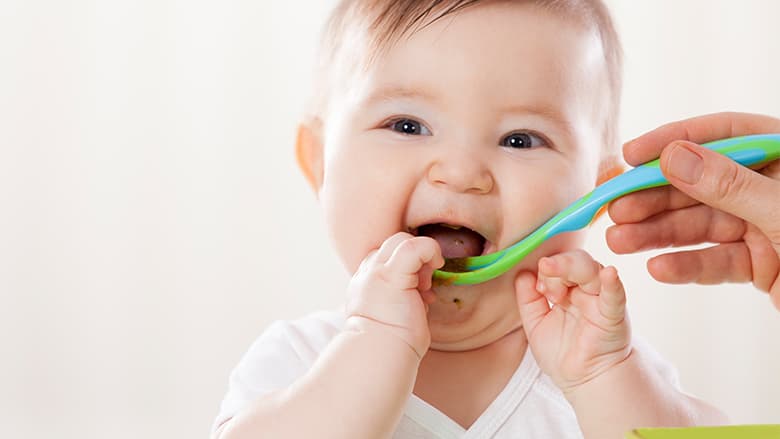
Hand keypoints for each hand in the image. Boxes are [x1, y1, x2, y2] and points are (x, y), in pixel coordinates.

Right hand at [345, 232, 443, 357]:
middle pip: (393, 242)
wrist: (381, 354)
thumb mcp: (392, 311)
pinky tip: (436, 265)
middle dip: (415, 258)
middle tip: (424, 284)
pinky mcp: (391, 275)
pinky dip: (430, 251)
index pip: (387, 255)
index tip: (418, 289)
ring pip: (402, 239)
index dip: (408, 266)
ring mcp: (376, 271)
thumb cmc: (391, 342)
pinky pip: (415, 247)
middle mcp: (366, 272)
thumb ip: (400, 294)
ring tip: (424, 286)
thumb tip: (422, 290)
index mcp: (365, 280)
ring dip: (422, 258)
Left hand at [514, 250, 629, 394]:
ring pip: (592, 270)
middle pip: (576, 261)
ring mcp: (600, 300)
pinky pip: (615, 295)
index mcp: (567, 290)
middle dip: (557, 265)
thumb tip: (522, 273)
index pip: (558, 266)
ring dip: (571, 268)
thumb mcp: (535, 324)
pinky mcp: (613, 315)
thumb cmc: (561, 353)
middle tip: (544, 276)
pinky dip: (613, 283)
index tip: (538, 287)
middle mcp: (585, 290)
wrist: (582, 381)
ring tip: (555, 281)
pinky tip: (609, 273)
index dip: (546, 270)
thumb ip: (528, 299)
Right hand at [606, 112, 779, 308]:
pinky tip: (658, 268)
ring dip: (658, 234)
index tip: (630, 156)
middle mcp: (773, 188)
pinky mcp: (763, 265)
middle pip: (701, 183)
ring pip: (702, 225)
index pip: (724, 135)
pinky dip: (687, 266)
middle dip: (655, 197)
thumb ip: (731, 184)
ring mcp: (767, 226)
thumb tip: (674, 156)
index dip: (674, 140)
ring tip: (620, 242)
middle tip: (614, 207)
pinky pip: (717, 261)